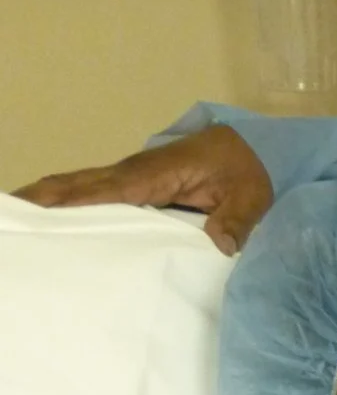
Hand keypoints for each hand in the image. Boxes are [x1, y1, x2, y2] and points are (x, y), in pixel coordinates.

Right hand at [13, 126, 274, 255]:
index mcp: (157, 175)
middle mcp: (134, 174)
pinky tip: (50, 221)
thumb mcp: (251, 198)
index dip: (75, 203)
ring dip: (48, 200)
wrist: (255, 150)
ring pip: (78, 187)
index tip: (43, 214)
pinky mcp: (134, 187)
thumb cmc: (250, 171)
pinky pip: (93, 193)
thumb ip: (236, 221)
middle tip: (13, 219)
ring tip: (19, 223)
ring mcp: (130, 179)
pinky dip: (66, 202)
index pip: (108, 191)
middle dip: (43, 199)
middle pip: (78, 185)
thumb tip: (221, 245)